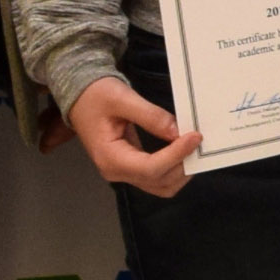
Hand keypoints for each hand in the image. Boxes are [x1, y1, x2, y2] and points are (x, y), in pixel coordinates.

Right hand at [68, 76, 197, 196]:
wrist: (81, 96)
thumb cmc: (96, 95)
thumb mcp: (122, 98)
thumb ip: (150, 116)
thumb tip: (177, 131)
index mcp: (110, 157)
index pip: (151, 168)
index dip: (176, 155)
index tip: (195, 137)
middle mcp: (116, 171)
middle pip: (158, 181)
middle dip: (182, 164)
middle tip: (198, 140)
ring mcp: (123, 172)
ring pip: (160, 185)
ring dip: (181, 170)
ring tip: (193, 146)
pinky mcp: (131, 167)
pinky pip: (157, 176)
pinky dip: (174, 167)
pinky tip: (183, 150)